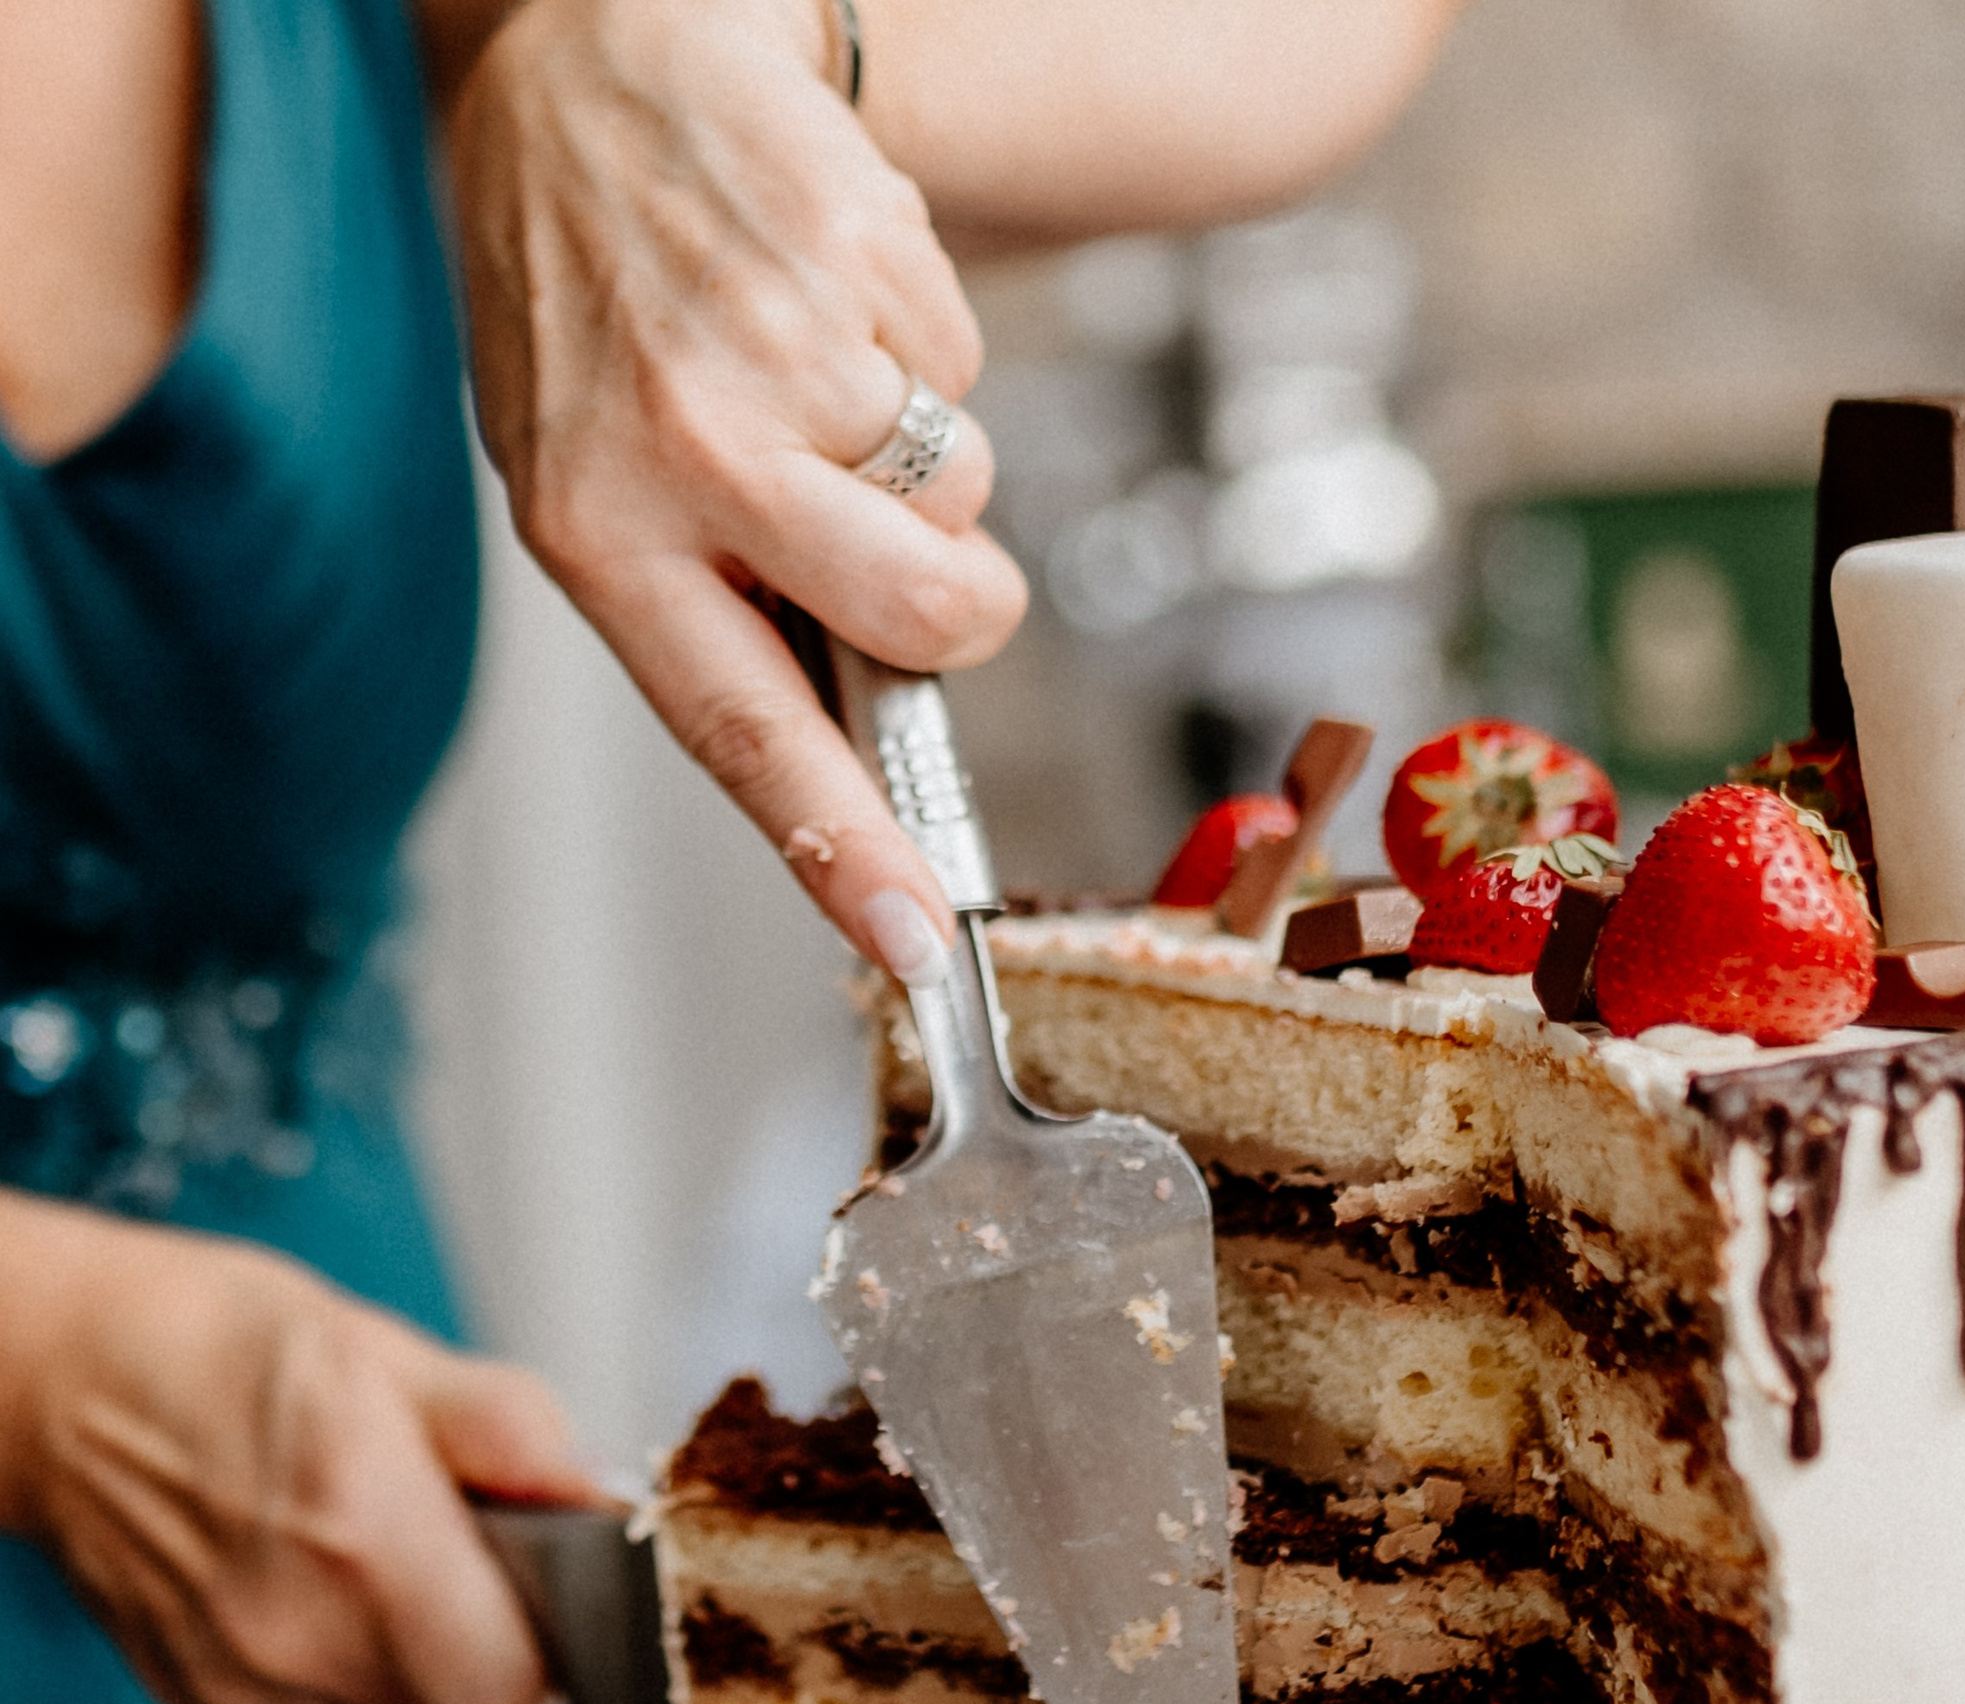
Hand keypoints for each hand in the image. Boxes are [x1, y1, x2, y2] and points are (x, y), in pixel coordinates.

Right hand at [0, 1197, 597, 1703]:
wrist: (56, 1379)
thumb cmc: (220, 1347)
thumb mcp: (386, 1353)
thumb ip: (506, 1432)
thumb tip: (598, 1498)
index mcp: (360, 1527)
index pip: (513, 1684)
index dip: (553, 1649)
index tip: (548, 1593)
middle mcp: (295, 1625)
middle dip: (494, 1668)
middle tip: (478, 1583)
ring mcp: (238, 1676)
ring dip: (415, 1667)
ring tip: (373, 1563)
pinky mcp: (199, 1698)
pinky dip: (337, 1665)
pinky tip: (303, 1580)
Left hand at [446, 0, 1025, 980]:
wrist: (589, 56)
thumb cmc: (590, 301)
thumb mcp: (591, 475)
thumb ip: (712, 609)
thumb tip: (860, 743)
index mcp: (599, 533)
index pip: (748, 733)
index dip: (844, 848)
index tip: (916, 944)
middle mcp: (685, 447)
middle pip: (930, 610)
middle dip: (964, 602)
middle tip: (908, 554)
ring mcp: (775, 345)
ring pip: (964, 494)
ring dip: (923, 457)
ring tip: (816, 372)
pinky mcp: (854, 251)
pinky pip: (961, 367)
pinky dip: (918, 341)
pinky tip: (824, 287)